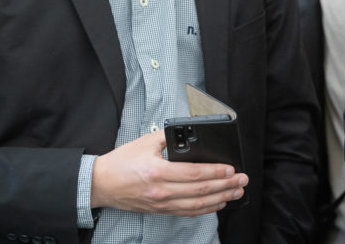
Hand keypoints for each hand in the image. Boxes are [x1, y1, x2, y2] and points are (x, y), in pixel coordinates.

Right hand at [90, 130, 246, 215]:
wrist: (102, 184)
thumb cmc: (121, 163)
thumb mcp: (144, 143)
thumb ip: (168, 137)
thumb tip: (188, 133)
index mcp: (157, 171)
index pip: (194, 174)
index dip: (215, 172)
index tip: (231, 169)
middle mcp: (161, 191)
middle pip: (201, 191)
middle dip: (226, 185)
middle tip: (242, 180)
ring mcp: (162, 204)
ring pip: (198, 205)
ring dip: (221, 199)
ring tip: (236, 192)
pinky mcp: (162, 210)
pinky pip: (189, 212)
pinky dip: (207, 209)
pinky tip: (218, 203)